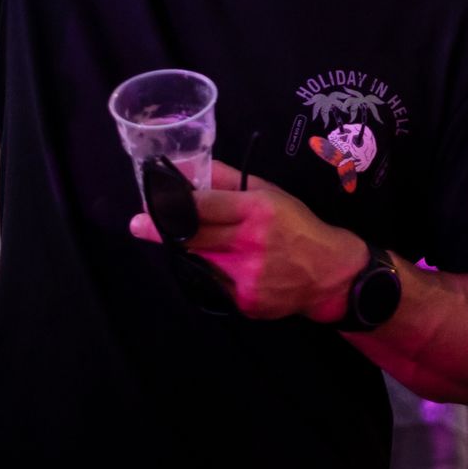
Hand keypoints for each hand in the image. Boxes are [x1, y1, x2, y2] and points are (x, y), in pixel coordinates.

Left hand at [130, 160, 364, 321]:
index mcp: (258, 210)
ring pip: (201, 261)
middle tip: (137, 224)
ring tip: (196, 243)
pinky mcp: (245, 301)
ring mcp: (247, 275)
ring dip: (193, 252)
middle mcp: (251, 242)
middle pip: (193, 236)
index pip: (204, 205)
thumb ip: (230, 182)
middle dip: (160, 230)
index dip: (174, 203)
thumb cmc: (298, 226)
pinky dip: (214, 274)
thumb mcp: (270, 193)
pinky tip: (231, 267)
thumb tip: (193, 167)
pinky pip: (215, 284)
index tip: (150, 202)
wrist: (330, 274)